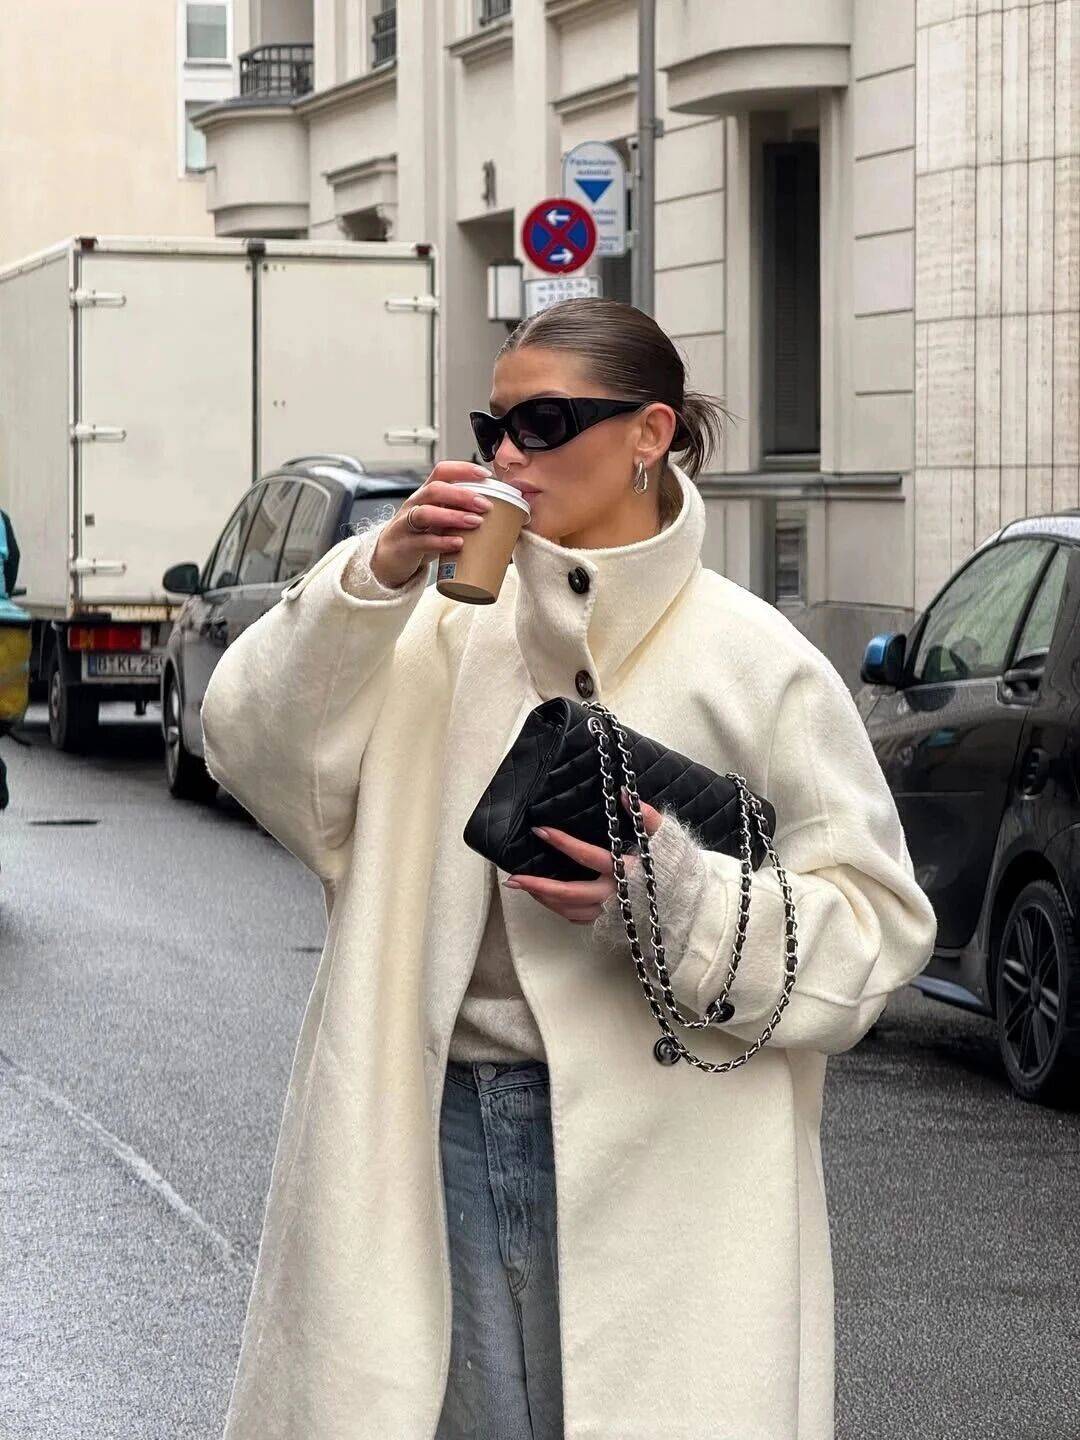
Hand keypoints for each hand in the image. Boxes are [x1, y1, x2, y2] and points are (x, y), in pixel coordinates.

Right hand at [371, 461, 495, 587]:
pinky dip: (441, 542)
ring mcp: (406, 525)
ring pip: (425, 513)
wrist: (389, 559)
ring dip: (453, 516)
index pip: (441, 472)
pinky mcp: (404, 546)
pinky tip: (458, 543)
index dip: (463, 469)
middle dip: (462, 494)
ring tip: (475, 522)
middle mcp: (414, 505)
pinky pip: (422, 541)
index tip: (486, 475)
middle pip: (434, 490)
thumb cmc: (419, 537)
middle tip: (485, 504)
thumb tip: (500, 518)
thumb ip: (460, 514)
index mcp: (425, 495)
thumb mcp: (438, 521)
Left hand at [504, 793, 663, 923]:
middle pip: (569, 894)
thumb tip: (624, 793)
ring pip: (569, 910)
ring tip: (523, 885)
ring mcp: (611, 913)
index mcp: (626, 872)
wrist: (692, 905)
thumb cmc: (678, 869)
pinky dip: (559, 908)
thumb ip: (646, 815)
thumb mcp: (667, 837)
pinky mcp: (610, 922)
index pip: (587, 856)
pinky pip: (578, 918)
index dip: (563, 843)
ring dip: (543, 898)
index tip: (541, 830)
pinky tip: (547, 899)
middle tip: (513, 879)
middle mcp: (615, 896)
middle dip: (538, 885)